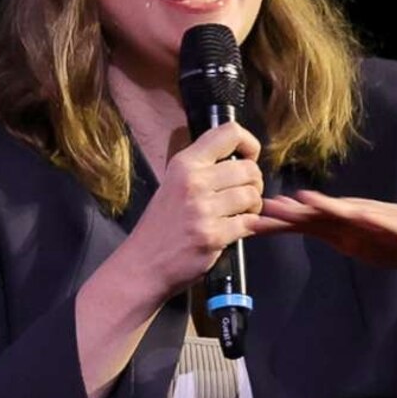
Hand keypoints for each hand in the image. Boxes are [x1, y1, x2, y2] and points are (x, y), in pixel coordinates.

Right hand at [126, 121, 276, 292]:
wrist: (142, 265)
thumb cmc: (160, 227)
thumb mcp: (173, 184)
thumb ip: (204, 169)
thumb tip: (244, 160)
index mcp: (184, 164)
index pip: (230, 132)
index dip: (249, 144)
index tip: (247, 159)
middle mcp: (193, 182)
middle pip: (249, 169)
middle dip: (254, 184)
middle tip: (242, 197)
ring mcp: (203, 209)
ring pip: (253, 196)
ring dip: (252, 208)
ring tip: (238, 215)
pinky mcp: (212, 235)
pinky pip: (249, 223)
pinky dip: (248, 228)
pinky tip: (233, 231)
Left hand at [257, 191, 396, 270]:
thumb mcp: (368, 245)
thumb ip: (342, 236)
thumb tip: (313, 232)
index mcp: (349, 228)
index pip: (307, 226)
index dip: (280, 225)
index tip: (249, 223)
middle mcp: (360, 220)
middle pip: (321, 216)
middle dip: (291, 215)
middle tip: (261, 209)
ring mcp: (383, 222)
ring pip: (349, 214)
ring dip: (324, 208)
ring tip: (301, 202)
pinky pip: (385, 223)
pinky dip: (368, 218)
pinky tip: (354, 214)